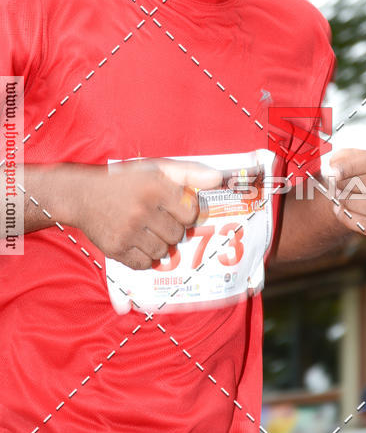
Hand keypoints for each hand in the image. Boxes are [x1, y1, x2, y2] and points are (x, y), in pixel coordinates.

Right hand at [73, 159, 221, 269]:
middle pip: (177, 235)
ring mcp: (128, 231)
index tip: (176, 209)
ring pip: (163, 252)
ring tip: (147, 231)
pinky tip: (138, 244)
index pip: (191, 214)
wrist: (81, 195)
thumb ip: (189, 172)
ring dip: (160, 245)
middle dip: (172, 229)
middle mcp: (142, 210)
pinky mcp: (116, 248)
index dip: (186, 213)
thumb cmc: (124, 181)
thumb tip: (218, 178)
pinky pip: (144, 264)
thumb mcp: (156, 169)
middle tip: (158, 220)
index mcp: (155, 187)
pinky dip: (145, 258)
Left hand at [328, 147, 365, 237]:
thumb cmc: (355, 171)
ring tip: (338, 199)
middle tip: (334, 187)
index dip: (352, 167)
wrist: (359, 192)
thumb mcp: (349, 158)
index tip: (334, 173)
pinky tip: (342, 212)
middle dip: (350, 186)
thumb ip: (341, 159)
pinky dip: (354, 220)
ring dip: (351, 204)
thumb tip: (335, 169)